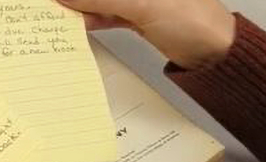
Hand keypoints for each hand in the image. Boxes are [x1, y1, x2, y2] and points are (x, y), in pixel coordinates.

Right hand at [59, 0, 235, 69]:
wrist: (213, 52)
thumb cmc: (194, 21)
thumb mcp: (142, 4)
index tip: (54, 0)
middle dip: (77, 0)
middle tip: (52, 7)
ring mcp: (139, 0)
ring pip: (102, 1)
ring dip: (81, 7)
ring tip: (58, 14)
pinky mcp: (138, 16)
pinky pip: (107, 14)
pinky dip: (92, 19)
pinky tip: (78, 23)